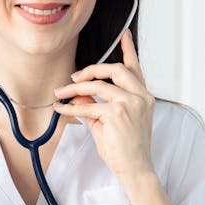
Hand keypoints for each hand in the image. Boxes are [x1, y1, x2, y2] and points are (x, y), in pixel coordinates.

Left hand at [53, 30, 154, 180]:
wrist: (135, 169)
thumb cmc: (126, 149)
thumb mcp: (110, 121)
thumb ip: (98, 103)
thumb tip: (79, 92)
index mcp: (143, 97)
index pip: (135, 68)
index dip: (130, 50)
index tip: (125, 35)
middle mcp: (140, 97)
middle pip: (115, 69)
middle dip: (91, 69)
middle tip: (75, 76)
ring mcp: (130, 104)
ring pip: (97, 85)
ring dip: (75, 88)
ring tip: (61, 93)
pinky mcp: (117, 114)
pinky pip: (87, 106)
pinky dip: (71, 108)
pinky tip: (62, 109)